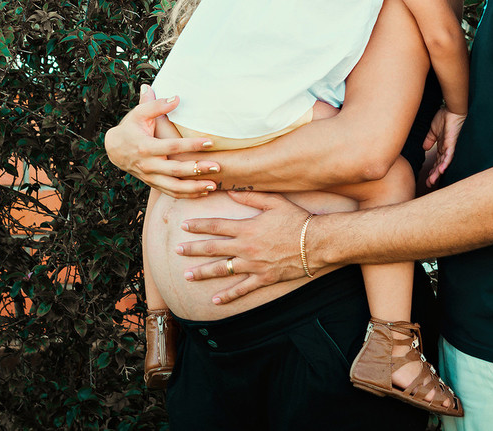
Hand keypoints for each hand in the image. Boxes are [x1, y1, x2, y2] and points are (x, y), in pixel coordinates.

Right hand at [103, 86, 219, 197]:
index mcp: (145, 147)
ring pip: (174, 187)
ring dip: (194, 188)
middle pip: (175, 170)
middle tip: (217, 166)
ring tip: (214, 185)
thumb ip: (156, 105)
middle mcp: (148, 165)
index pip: (171, 147)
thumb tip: (176, 98)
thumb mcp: (139, 113)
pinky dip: (188, 195)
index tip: (210, 142)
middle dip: (197, 170)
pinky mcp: (153, 184)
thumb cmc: (131, 127)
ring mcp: (150, 177)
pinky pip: (171, 193)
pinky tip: (204, 192)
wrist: (114, 149)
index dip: (191, 145)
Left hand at [176, 191, 311, 304]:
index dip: (199, 226)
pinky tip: (215, 300)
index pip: (216, 226)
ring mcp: (253, 265)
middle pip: (213, 249)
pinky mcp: (263, 278)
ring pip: (222, 270)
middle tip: (177, 251)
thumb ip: (251, 196)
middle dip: (193, 250)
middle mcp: (246, 248)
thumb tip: (230, 191)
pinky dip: (228, 295)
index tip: (184, 226)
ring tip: (187, 275)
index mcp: (246, 228)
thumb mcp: (274, 202)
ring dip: (203, 273)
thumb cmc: (297, 220)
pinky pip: (242, 288)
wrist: (316, 243)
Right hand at [420, 108, 465, 188]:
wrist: (452, 109)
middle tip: (429, 184)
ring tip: (432, 181)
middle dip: (434, 175)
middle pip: (440, 165)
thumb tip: (424, 148)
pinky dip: (446, 163)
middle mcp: (446, 149)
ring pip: (444, 163)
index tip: (427, 178)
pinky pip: (449, 155)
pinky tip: (442, 170)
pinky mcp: (452, 144)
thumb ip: (429, 140)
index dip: (432, 170)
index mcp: (442, 147)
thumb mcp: (433, 130)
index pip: (437, 161)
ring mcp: (450, 147)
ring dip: (438, 173)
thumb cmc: (445, 117)